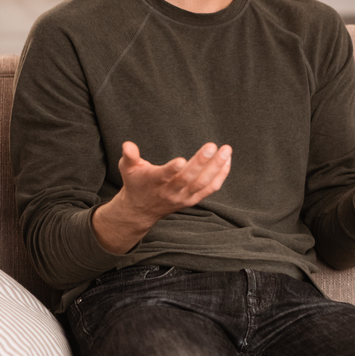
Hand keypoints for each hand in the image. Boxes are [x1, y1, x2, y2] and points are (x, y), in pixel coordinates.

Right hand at [93, 141, 231, 253]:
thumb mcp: (128, 169)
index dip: (171, 170)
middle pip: (188, 179)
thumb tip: (127, 145)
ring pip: (202, 184)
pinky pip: (210, 188)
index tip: (181, 160)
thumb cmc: (136, 183)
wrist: (141, 210)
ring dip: (216, 167)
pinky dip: (221, 175)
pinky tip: (227, 160)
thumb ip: (129, 156)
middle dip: (200, 162)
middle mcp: (170, 192)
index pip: (163, 177)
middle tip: (211, 146)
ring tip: (226, 150)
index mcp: (154, 182)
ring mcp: (183, 197)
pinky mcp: (193, 200)